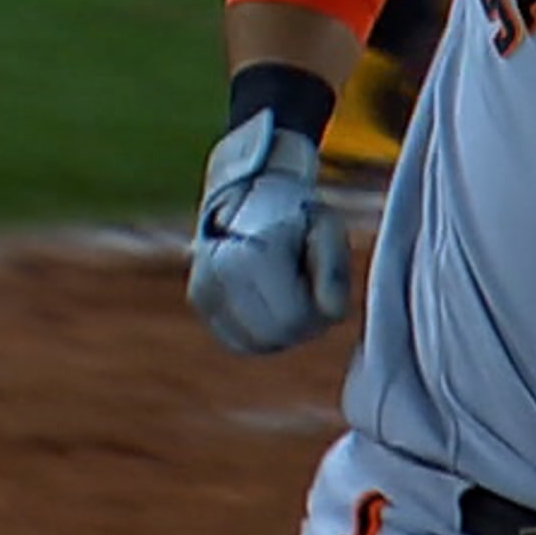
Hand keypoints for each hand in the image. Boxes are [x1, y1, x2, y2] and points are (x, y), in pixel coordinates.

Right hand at [188, 110, 352, 354]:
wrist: (248, 191)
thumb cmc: (296, 211)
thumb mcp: (326, 227)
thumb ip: (335, 271)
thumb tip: (334, 315)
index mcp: (249, 257)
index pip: (293, 319)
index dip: (319, 313)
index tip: (324, 286)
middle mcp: (217, 277)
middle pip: (275, 336)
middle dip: (303, 325)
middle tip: (313, 294)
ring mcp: (203, 292)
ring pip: (256, 343)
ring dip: (282, 330)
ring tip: (293, 295)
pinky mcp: (200, 302)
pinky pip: (237, 340)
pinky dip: (260, 332)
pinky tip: (273, 304)